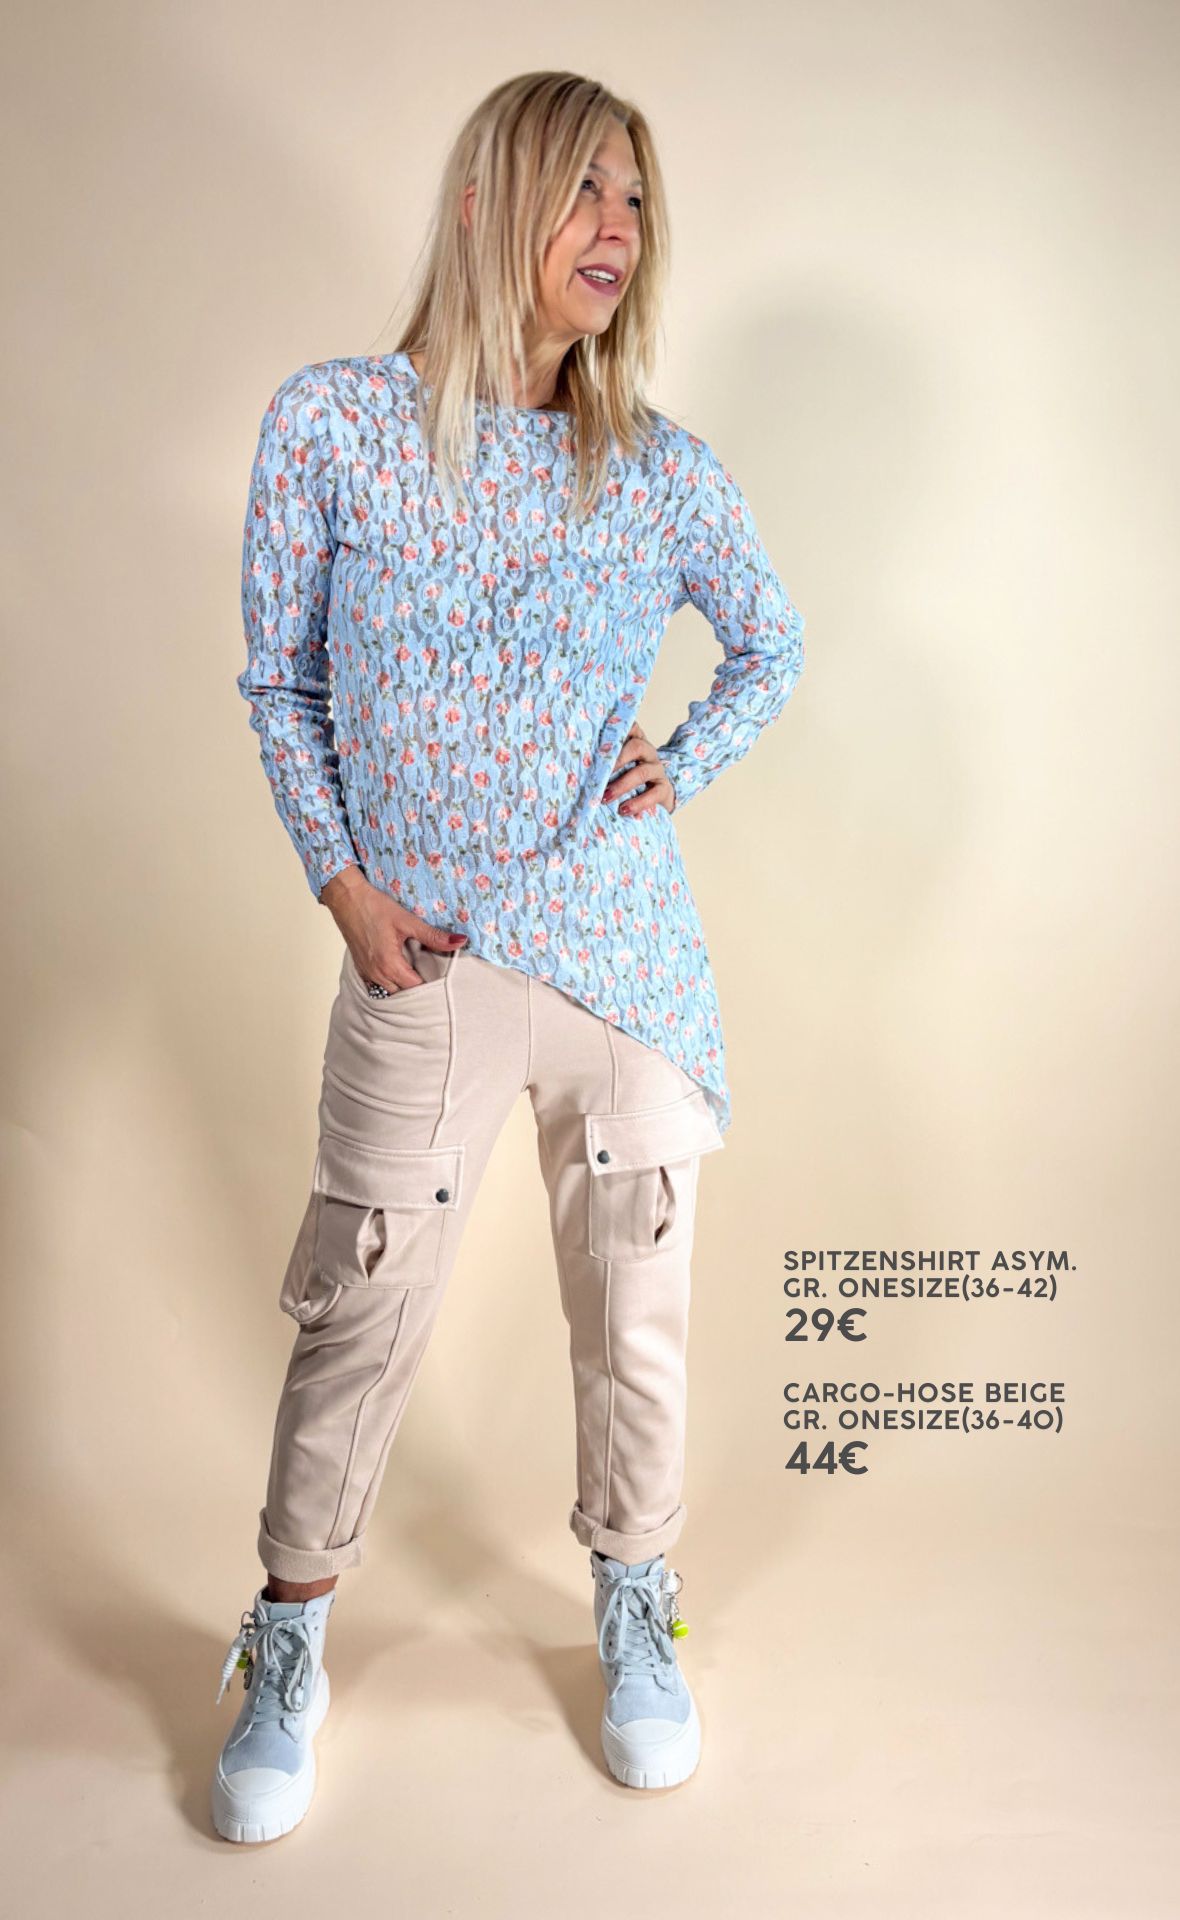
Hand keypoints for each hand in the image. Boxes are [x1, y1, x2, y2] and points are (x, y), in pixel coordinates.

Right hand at [318, 866, 466, 989]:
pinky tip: (398, 968)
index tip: (440, 973)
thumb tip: (460, 941)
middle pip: (402, 994)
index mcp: (389, 965)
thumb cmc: (374, 907)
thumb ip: (434, 936)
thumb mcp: (408, 920)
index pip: (416, 988)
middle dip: (416, 987)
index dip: (430, 983)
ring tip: (415, 971)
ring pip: (389, 991)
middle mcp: (376, 974)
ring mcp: (366, 972)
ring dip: (402, 985)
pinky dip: (389, 981)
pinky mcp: (360, 968)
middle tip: (430, 972)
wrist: (347, 898)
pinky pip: (377, 985)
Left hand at [601, 724, 676, 815]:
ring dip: (621, 785)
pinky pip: (654, 794)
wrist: (658, 797)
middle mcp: (648, 752)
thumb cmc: (630, 779)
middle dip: (616, 760)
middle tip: (599, 775)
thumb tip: (580, 765)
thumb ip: (605, 761)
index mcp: (636, 741)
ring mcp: (657, 770)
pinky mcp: (664, 789)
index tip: (599, 738)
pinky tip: (624, 810)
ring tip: (606, 798)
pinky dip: (638, 803)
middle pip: (636, 747)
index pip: (630, 728)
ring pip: (641, 772)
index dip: (617, 729)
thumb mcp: (619, 766)